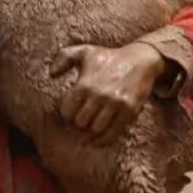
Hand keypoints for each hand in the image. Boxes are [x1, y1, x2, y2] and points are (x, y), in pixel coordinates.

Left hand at [49, 42, 166, 144]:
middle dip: (78, 125)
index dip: (66, 115)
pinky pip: (113, 133)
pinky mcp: (129, 111)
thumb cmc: (108, 57)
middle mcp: (99, 95)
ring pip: (96, 130)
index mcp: (85, 83)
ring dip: (91, 132)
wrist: (140, 59)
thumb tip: (52, 74)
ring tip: (89, 130)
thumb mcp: (84, 51)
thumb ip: (64, 58)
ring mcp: (116, 104)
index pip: (67, 111)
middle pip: (80, 123)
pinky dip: (103, 140)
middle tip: (80, 123)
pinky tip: (97, 141)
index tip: (70, 114)